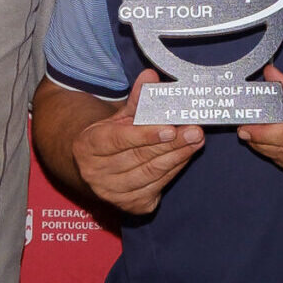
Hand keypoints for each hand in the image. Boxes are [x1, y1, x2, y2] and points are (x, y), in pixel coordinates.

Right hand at [69, 70, 204, 214]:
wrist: (94, 169)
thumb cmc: (110, 138)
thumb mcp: (119, 116)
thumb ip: (137, 98)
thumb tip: (151, 76)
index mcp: (86, 146)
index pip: (117, 140)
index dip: (145, 135)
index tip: (170, 128)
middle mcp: (95, 173)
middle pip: (139, 158)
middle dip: (171, 144)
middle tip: (195, 131)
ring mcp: (111, 193)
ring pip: (150, 174)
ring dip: (177, 157)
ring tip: (196, 141)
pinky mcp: (130, 206)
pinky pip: (157, 187)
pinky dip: (173, 171)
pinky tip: (184, 157)